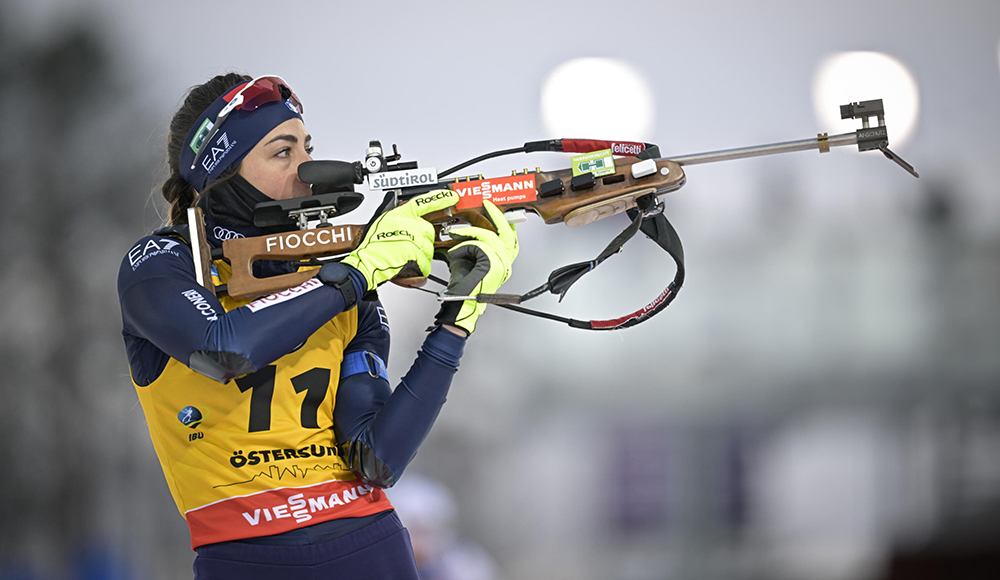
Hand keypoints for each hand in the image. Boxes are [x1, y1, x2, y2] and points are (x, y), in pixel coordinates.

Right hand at [342, 189, 458, 290]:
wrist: (368, 262)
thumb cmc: (372, 245)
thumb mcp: (383, 221)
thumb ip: (399, 217)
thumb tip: (411, 218)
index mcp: (402, 214)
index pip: (424, 202)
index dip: (440, 198)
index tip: (452, 196)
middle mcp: (410, 223)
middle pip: (429, 232)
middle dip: (422, 242)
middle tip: (408, 247)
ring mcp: (413, 237)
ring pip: (429, 249)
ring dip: (420, 256)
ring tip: (404, 257)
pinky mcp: (416, 252)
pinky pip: (426, 263)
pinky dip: (419, 268)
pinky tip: (408, 265)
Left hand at [435, 200, 517, 333]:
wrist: (460, 304)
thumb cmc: (463, 288)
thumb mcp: (467, 259)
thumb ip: (470, 245)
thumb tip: (463, 230)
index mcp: (502, 262)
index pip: (510, 238)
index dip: (504, 222)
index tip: (494, 210)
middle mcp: (506, 263)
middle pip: (507, 232)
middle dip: (496, 215)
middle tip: (487, 205)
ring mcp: (501, 264)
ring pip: (490, 236)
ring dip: (469, 232)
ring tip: (456, 233)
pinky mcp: (492, 264)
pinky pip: (478, 245)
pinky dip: (463, 246)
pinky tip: (455, 253)